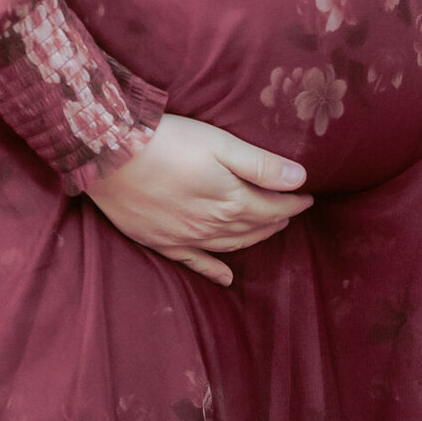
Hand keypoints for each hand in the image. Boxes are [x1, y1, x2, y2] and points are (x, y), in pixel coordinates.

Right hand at [88, 114, 311, 285]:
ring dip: (254, 238)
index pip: (272, 206)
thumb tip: (300, 180)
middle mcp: (212, 225)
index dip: (293, 202)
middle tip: (292, 211)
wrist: (112, 156)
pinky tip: (225, 278)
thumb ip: (261, 165)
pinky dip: (214, 271)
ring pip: (230, 244)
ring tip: (270, 230)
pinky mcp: (162, 242)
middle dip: (277, 218)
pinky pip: (195, 263)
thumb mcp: (221, 144)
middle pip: (254, 226)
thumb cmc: (169, 142)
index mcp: (230, 200)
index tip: (309, 196)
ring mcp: (186, 238)